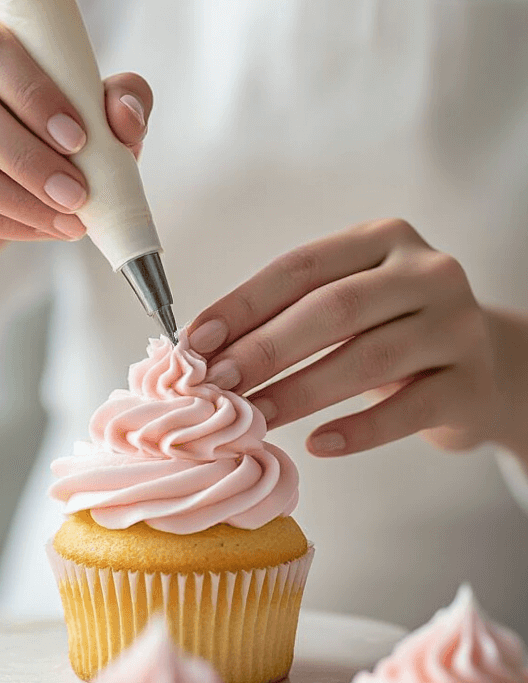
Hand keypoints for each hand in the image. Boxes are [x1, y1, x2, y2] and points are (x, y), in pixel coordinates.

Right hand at [0, 6, 151, 264]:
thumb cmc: (33, 132)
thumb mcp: (79, 110)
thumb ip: (113, 99)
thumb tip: (124, 114)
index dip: (33, 92)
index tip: (79, 137)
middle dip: (28, 155)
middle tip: (77, 192)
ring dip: (15, 196)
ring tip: (66, 218)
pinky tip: (38, 229)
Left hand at [187, 219, 510, 458]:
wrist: (485, 370)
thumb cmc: (394, 334)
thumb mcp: (351, 307)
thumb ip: (290, 316)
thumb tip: (205, 350)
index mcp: (383, 240)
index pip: (302, 266)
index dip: (245, 304)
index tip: (197, 340)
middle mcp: (426, 272)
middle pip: (333, 309)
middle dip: (265, 349)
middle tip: (217, 385)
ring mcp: (455, 325)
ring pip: (368, 358)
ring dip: (300, 392)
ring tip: (254, 418)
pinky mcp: (470, 382)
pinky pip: (407, 409)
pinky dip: (359, 430)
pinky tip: (319, 443)